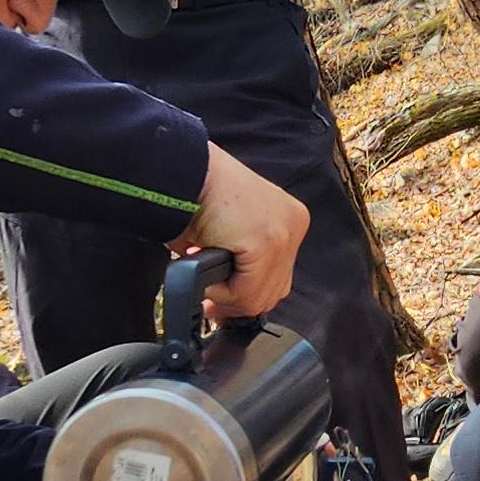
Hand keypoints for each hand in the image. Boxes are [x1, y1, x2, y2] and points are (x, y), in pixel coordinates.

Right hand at [183, 147, 306, 318]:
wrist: (186, 173)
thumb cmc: (198, 195)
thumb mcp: (231, 231)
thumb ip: (241, 261)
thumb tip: (229, 294)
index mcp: (288, 219)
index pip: (279, 276)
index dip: (248, 296)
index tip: (223, 303)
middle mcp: (293, 224)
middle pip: (275, 290)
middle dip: (240, 303)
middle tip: (212, 307)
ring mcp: (283, 233)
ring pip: (260, 295)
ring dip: (227, 297)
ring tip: (207, 284)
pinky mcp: (265, 242)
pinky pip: (245, 290)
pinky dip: (221, 292)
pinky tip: (207, 275)